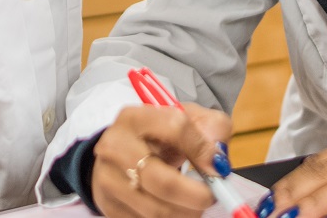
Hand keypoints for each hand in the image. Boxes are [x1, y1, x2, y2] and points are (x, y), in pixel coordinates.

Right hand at [91, 102, 233, 217]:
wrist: (124, 153)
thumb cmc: (162, 136)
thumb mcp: (189, 120)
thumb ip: (212, 129)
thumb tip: (217, 162)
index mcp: (135, 117)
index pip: (174, 128)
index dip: (201, 150)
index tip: (218, 168)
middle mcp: (114, 147)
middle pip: (162, 181)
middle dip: (195, 195)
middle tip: (211, 197)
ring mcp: (107, 179)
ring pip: (155, 210)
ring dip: (184, 212)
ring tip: (194, 204)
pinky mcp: (109, 207)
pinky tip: (176, 209)